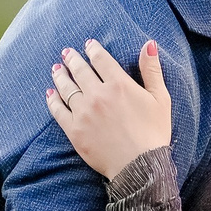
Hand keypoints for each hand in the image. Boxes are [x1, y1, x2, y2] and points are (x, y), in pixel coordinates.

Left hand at [46, 40, 172, 181]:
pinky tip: (50, 93)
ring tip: (56, 69)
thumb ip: (152, 70)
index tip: (88, 44)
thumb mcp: (160, 98)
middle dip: (72, 59)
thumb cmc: (154, 133)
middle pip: (80, 71)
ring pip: (67, 88)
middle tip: (66, 53)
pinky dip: (53, 100)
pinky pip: (58, 110)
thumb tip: (149, 44)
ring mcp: (83, 112)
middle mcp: (98, 95)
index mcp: (119, 84)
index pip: (101, 59)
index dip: (93, 49)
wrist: (140, 166)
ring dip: (60, 76)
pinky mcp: (74, 130)